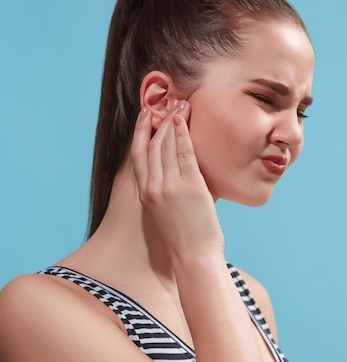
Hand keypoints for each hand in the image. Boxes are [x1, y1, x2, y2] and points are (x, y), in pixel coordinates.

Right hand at [130, 101, 224, 261]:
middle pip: (152, 146)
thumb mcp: (166, 214)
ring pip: (166, 146)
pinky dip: (183, 135)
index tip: (145, 116)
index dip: (141, 133)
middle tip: (165, 103)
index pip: (139, 156)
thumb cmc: (183, 240)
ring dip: (171, 123)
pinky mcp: (189, 187)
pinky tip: (184, 123)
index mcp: (146, 195)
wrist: (192, 258)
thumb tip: (177, 178)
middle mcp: (153, 188)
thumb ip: (166, 194)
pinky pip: (185, 154)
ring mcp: (170, 187)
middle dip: (158, 122)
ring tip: (178, 106)